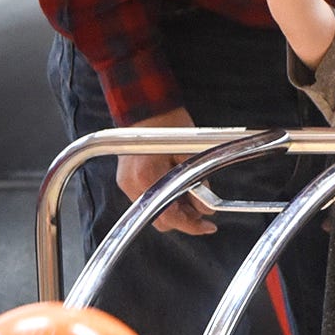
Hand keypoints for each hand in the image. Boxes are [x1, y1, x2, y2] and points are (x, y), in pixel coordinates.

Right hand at [113, 108, 215, 235]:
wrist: (148, 108)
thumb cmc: (169, 125)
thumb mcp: (190, 156)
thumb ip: (199, 186)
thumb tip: (206, 208)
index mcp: (146, 178)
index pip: (170, 217)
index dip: (192, 225)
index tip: (208, 227)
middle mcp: (132, 185)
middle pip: (160, 220)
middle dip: (184, 219)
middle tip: (203, 213)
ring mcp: (127, 184)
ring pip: (154, 211)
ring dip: (175, 209)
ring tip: (193, 198)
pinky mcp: (127, 180)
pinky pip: (148, 199)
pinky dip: (164, 200)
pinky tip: (178, 191)